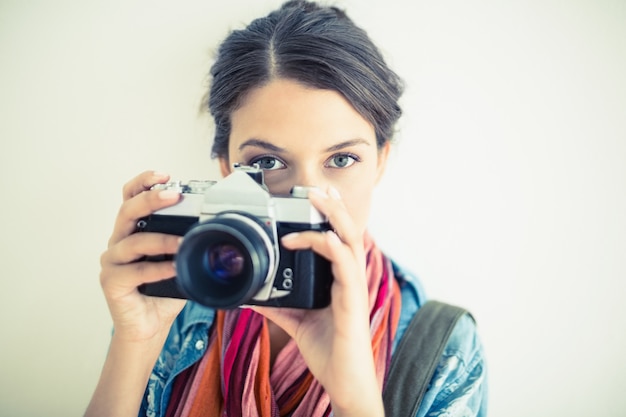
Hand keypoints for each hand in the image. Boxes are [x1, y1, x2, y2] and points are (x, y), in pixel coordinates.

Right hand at [99, 171, 186, 342]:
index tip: (164, 175)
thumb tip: (217, 227)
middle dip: (151, 199)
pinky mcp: (111, 281)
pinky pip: (135, 270)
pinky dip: (157, 268)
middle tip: (174, 195)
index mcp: (133, 230)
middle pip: (128, 211)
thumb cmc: (163, 290)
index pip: (130, 197)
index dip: (144, 182)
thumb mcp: (180, 260)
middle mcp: (119, 241)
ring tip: (182, 242)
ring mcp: (112, 261)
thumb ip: (188, 242)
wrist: (150, 326)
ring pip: (133, 241)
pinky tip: (174, 267)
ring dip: (161, 239)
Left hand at [250, 187, 383, 416]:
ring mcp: (353, 288)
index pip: (336, 238)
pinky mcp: (352, 303)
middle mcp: (349, 278)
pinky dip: (335, 250)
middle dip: (332, 206)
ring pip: (350, 242)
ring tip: (318, 199)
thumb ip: (276, 305)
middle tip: (316, 187)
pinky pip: (347, 270)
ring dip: (334, 218)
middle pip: (347, 231)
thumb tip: (249, 295)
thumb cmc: (327, 349)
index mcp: (338, 279)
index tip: (313, 196)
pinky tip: (325, 238)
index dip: (328, 215)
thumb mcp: (295, 321)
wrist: (342, 380)